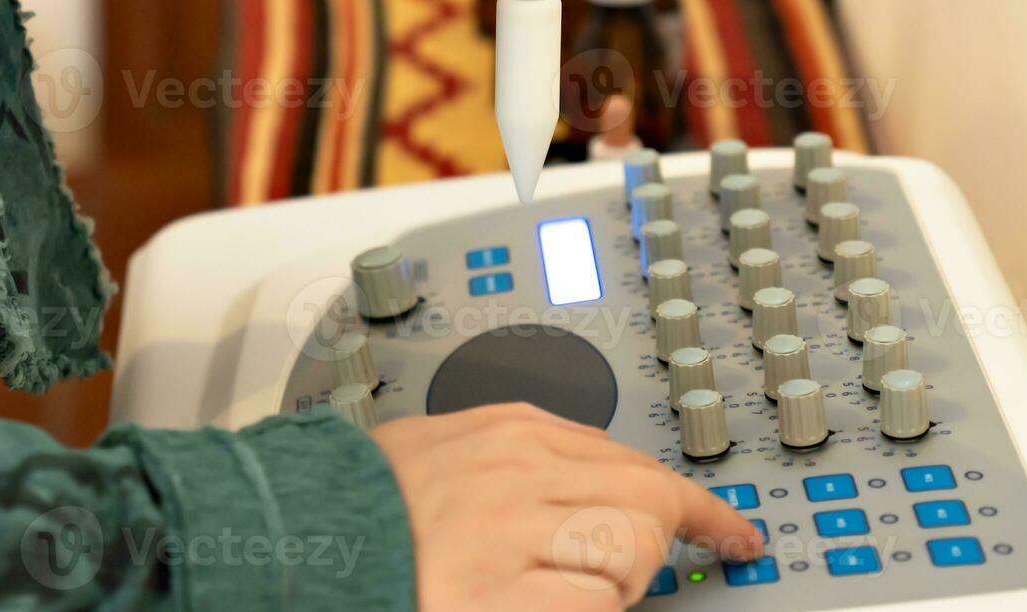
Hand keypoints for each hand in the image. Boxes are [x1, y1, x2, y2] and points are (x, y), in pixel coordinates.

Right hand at [372, 404, 765, 610]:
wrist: (296, 536)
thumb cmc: (362, 499)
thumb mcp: (446, 445)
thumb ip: (520, 453)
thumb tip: (595, 478)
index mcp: (509, 430)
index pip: (630, 457)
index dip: (691, 503)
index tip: (730, 530)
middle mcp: (519, 472)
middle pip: (646, 501)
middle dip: (654, 544)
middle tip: (616, 571)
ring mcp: (513, 533)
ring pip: (629, 556)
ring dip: (609, 586)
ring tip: (546, 590)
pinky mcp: (503, 598)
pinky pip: (592, 608)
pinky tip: (530, 607)